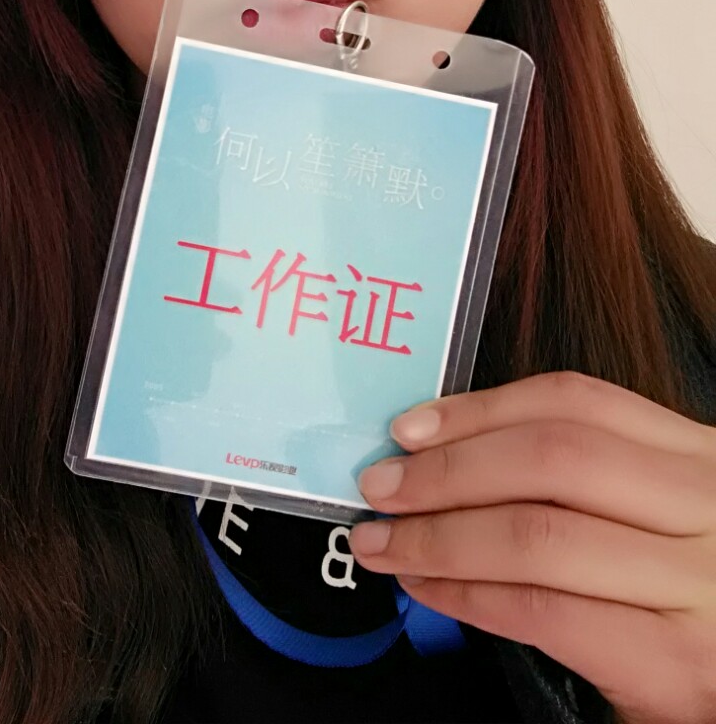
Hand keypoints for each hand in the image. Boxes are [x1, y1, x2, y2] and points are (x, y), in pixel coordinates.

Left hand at [348, 371, 715, 723]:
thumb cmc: (688, 602)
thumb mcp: (658, 517)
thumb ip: (586, 482)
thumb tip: (449, 457)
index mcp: (698, 456)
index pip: (576, 402)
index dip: (480, 409)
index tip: (411, 426)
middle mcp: (707, 505)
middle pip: (549, 457)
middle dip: (446, 469)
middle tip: (381, 485)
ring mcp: (698, 584)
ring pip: (536, 533)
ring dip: (438, 537)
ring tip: (386, 543)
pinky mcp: (677, 662)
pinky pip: (542, 609)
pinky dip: (468, 596)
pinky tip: (430, 589)